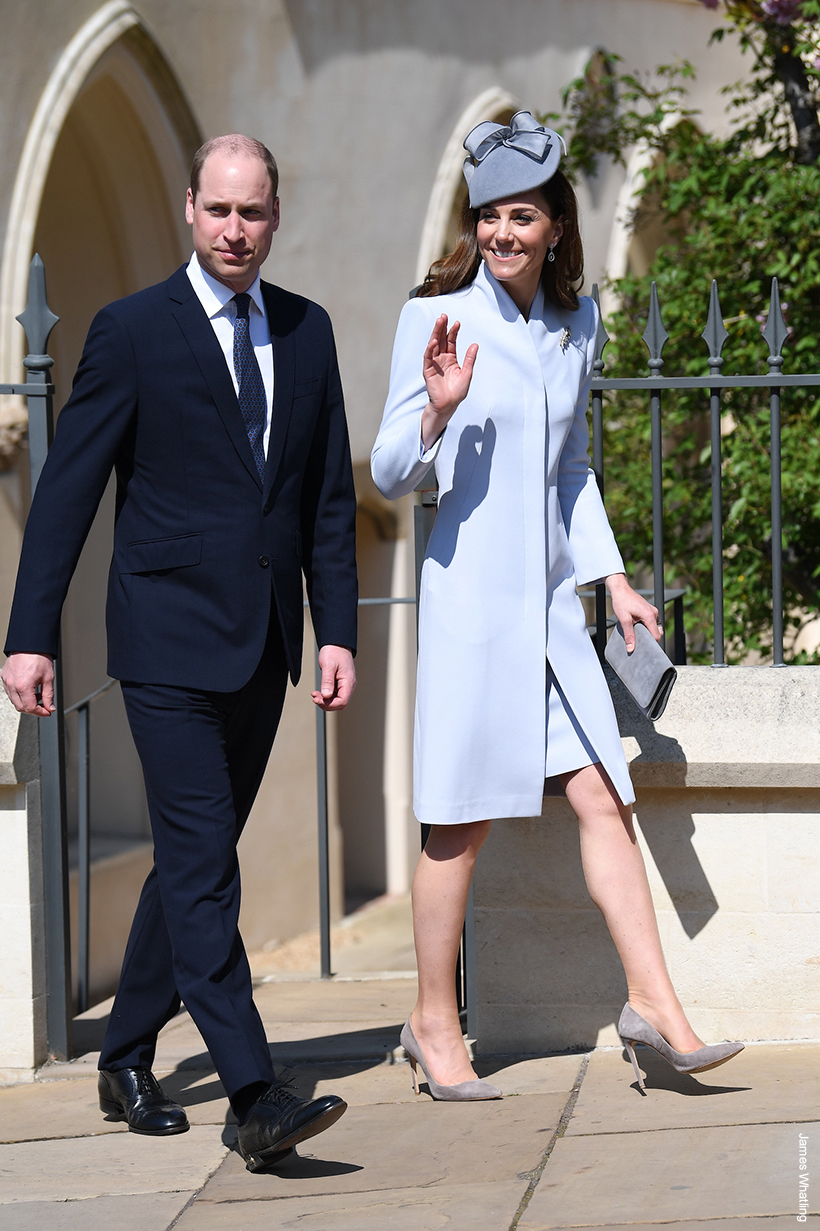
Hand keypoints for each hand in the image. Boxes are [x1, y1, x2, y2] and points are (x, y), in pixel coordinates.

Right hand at [1, 652, 55, 715]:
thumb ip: (48, 696)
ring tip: (37, 694)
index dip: (40, 713)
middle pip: (21, 707)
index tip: (47, 712)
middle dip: (33, 709)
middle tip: (43, 705)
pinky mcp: (4, 677)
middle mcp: (12, 685)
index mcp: (23, 686)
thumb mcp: (48, 678)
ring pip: (14, 701)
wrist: (29, 644)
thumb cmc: (39, 657)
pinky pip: (10, 692)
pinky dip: (19, 695)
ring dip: (26, 702)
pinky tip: (29, 689)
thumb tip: (50, 707)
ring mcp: (6, 681)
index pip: (30, 708)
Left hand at [311, 645, 355, 711]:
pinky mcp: (341, 683)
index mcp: (348, 682)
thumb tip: (326, 696)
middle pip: (340, 703)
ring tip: (315, 695)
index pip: (342, 701)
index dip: (330, 704)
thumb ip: (327, 681)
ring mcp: (345, 685)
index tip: (318, 699)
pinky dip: (326, 696)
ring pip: (337, 700)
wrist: (336, 643)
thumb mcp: (328, 666)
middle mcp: (349, 685)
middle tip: (315, 697)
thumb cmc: (334, 651)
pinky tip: (319, 692)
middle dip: (327, 703)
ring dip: (326, 701)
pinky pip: (335, 695)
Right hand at [420, 314, 478, 450]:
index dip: (453, 332)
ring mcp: (434, 363)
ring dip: (435, 333)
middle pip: (441, 340)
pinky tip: (434, 341)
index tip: (457, 322)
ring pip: (433, 345)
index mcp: (451, 359)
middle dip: (442, 328)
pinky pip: (428, 357)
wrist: (449, 405)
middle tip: (444, 316)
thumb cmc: (457, 392)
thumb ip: (470, 359)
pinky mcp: (428, 370)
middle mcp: (441, 359)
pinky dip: (430, 348)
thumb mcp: (467, 373)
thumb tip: (475, 344)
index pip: (451, 342)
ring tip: (438, 322)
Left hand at [605, 574, 660, 651]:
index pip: (656, 635)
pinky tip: (637, 626)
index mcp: (650, 616)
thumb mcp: (624, 620)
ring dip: (648, 631)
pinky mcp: (649, 610)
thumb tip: (631, 648)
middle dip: (649, 638)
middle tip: (638, 640)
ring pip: (655, 627)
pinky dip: (647, 626)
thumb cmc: (622, 601)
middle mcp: (654, 613)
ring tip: (637, 632)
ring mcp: (652, 610)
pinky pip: (652, 622)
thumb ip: (629, 635)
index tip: (643, 646)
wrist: (620, 590)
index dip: (650, 643)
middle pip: (657, 632)